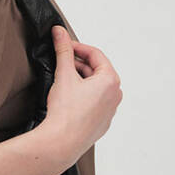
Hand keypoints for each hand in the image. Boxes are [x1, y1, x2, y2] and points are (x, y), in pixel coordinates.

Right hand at [45, 21, 121, 157]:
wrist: (61, 143)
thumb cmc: (65, 112)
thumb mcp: (64, 74)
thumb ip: (63, 49)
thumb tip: (59, 32)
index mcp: (111, 81)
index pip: (95, 54)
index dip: (78, 47)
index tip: (65, 45)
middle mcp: (115, 96)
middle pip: (97, 70)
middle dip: (78, 63)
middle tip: (62, 60)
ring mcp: (110, 112)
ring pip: (96, 87)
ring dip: (81, 79)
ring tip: (63, 79)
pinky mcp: (102, 124)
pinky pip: (95, 102)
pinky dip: (83, 95)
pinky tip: (68, 97)